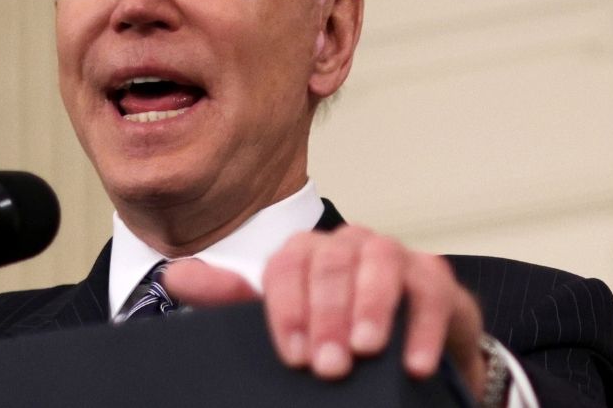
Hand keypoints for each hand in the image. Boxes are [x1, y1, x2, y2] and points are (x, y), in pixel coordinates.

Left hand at [161, 225, 486, 398]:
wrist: (402, 357)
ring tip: (365, 350)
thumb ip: (232, 302)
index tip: (291, 354)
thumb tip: (177, 277)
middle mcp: (349, 246)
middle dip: (328, 315)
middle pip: (333, 262)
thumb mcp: (284, 322)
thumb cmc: (336, 335)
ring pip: (381, 261)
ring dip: (371, 307)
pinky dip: (421, 326)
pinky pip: (432, 289)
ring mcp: (395, 257)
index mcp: (307, 256)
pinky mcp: (435, 280)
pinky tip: (410, 361)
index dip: (287, 308)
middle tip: (327, 365)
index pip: (288, 264)